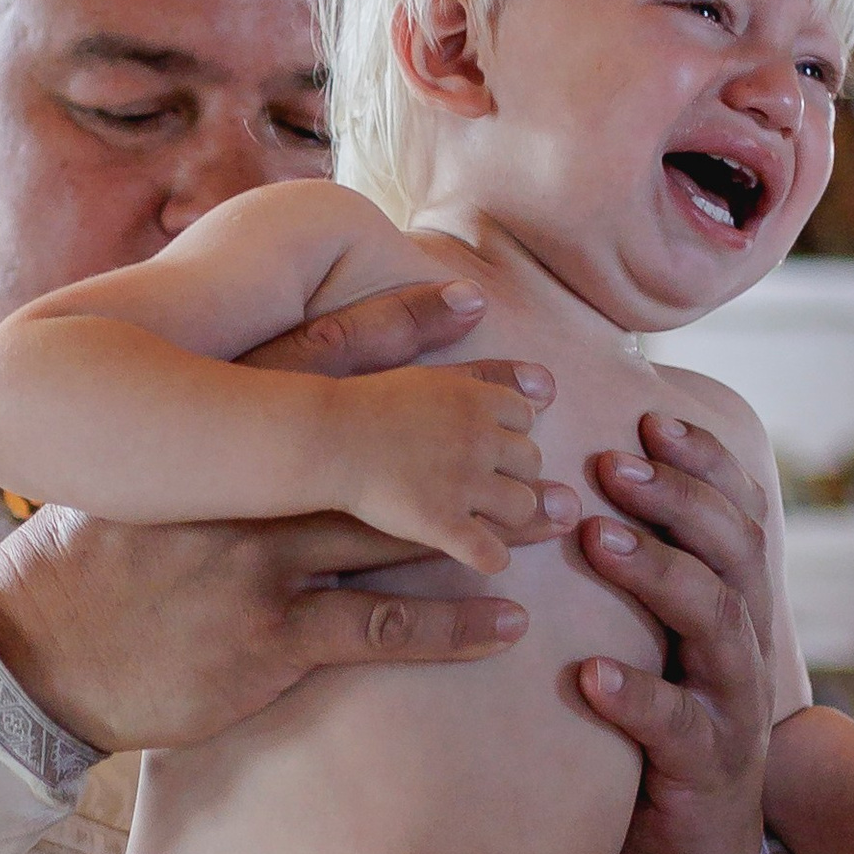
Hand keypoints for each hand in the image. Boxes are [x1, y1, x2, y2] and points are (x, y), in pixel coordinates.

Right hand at [0, 275, 529, 753]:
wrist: (34, 654)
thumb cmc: (83, 564)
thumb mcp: (131, 471)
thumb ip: (192, 432)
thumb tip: (238, 390)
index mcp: (211, 438)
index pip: (318, 360)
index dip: (398, 324)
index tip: (467, 295)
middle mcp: (245, 490)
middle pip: (379, 439)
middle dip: (470, 414)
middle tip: (547, 391)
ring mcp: (259, 562)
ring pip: (394, 531)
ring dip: (483, 524)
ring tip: (555, 513)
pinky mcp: (268, 639)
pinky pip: (377, 627)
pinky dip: (449, 626)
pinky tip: (507, 620)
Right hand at [322, 359, 560, 573]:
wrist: (322, 439)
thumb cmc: (358, 401)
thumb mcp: (413, 361)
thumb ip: (449, 342)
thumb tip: (475, 296)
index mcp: (475, 399)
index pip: (525, 418)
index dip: (507, 436)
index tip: (484, 448)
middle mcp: (480, 438)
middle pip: (531, 463)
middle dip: (514, 475)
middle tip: (484, 487)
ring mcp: (464, 483)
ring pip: (521, 507)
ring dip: (508, 517)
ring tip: (482, 520)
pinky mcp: (442, 524)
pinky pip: (490, 553)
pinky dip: (491, 558)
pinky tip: (478, 556)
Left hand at [574, 408, 782, 853]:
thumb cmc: (652, 749)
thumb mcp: (653, 655)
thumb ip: (633, 593)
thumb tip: (570, 503)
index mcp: (734, 612)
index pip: (735, 517)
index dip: (701, 465)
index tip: (648, 419)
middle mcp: (743, 650)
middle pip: (732, 551)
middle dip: (676, 498)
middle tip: (609, 464)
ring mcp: (730, 710)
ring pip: (714, 622)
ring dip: (656, 572)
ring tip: (596, 538)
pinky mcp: (703, 772)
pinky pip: (676, 726)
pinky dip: (635, 697)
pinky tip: (588, 675)